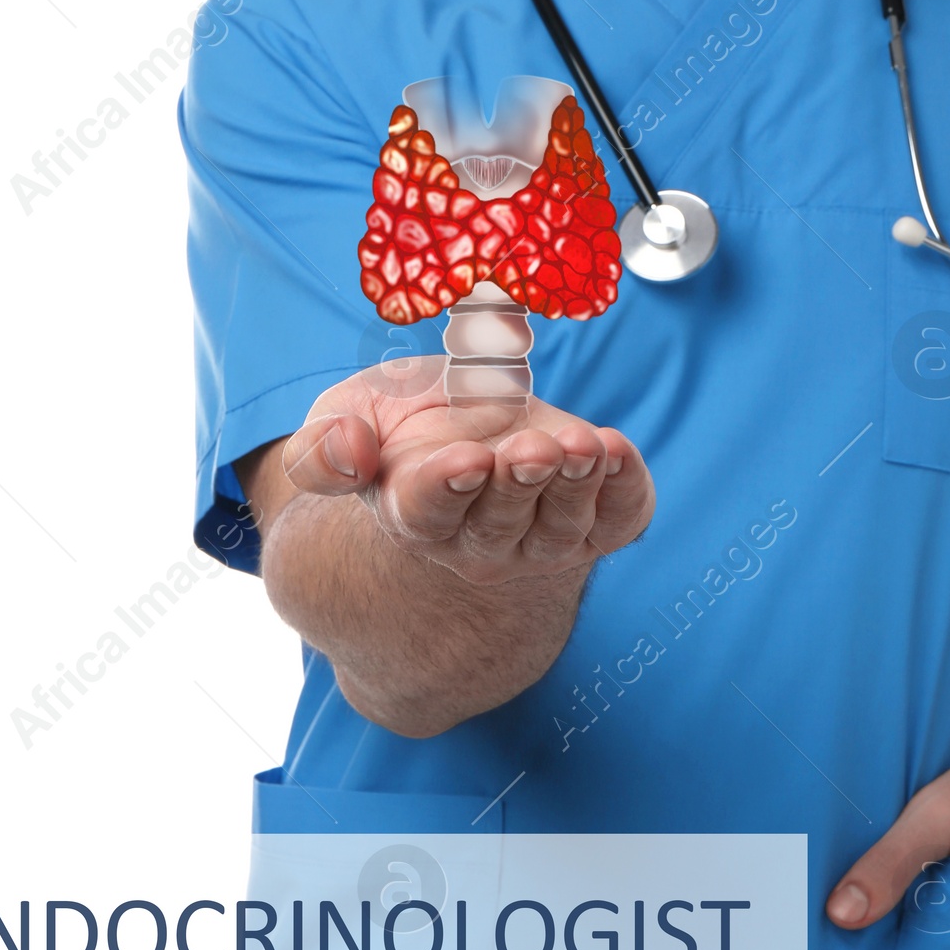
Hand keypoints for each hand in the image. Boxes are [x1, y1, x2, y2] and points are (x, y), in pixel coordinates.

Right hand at [279, 357, 652, 585]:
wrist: (471, 429)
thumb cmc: (404, 422)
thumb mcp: (350, 412)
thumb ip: (325, 445)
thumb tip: (349, 454)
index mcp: (416, 509)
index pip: (428, 509)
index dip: (447, 487)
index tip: (467, 460)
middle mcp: (480, 537)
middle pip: (500, 522)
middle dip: (520, 484)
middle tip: (534, 449)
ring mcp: (542, 536)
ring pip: (561, 526)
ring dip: (576, 486)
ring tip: (584, 446)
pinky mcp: (596, 522)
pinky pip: (617, 518)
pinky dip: (624, 490)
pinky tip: (620, 453)